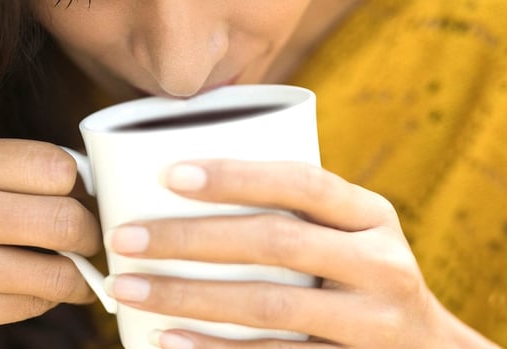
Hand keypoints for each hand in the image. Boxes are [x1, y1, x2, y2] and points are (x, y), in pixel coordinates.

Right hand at [0, 133, 100, 348]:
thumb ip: (12, 174)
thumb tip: (96, 181)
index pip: (50, 164)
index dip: (80, 186)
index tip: (84, 200)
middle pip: (58, 216)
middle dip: (88, 234)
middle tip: (88, 242)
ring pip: (52, 268)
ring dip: (76, 276)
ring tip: (74, 274)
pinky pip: (30, 303)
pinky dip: (46, 300)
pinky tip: (37, 294)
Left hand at [105, 160, 498, 347]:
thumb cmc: (365, 278)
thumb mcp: (355, 234)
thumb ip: (299, 212)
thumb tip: (184, 184)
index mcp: (373, 215)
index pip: (303, 182)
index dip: (236, 176)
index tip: (169, 174)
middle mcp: (380, 264)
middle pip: (276, 243)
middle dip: (191, 238)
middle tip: (126, 238)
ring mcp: (370, 323)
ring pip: (269, 305)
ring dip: (188, 298)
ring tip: (128, 289)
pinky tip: (165, 340)